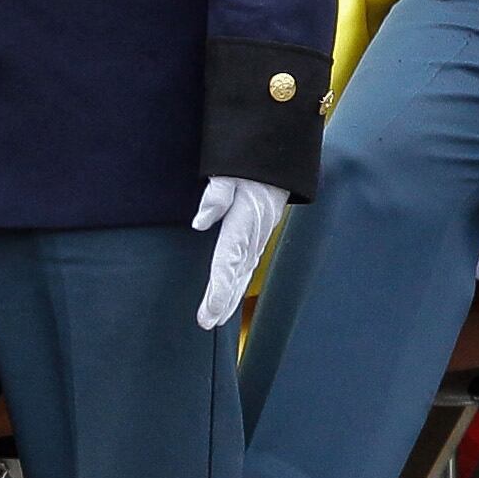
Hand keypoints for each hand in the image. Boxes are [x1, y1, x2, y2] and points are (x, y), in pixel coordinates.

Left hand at [191, 175, 287, 330]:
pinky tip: (233, 292)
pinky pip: (249, 264)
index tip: (208, 313)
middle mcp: (254, 235)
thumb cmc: (249, 163)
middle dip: (222, 301)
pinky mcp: (260, 233)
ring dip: (231, 296)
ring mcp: (259, 236)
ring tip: (216, 317)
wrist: (278, 155)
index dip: (219, 291)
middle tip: (206, 322)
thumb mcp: (229, 171)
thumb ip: (215, 196)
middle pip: (236, 275)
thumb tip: (200, 221)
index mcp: (244, 223)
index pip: (227, 264)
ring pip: (244, 273)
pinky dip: (240, 281)